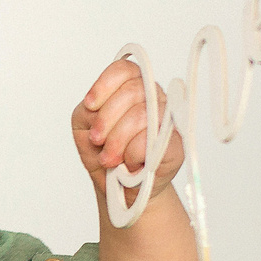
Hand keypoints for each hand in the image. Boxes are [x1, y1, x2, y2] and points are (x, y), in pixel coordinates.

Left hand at [72, 58, 182, 200]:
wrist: (120, 190)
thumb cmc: (104, 155)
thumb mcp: (84, 128)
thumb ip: (88, 112)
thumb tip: (98, 108)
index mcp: (132, 90)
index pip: (124, 70)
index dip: (104, 85)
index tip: (90, 105)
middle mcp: (153, 99)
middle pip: (131, 91)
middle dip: (107, 120)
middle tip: (97, 141)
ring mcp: (167, 119)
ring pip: (140, 115)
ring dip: (117, 141)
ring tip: (110, 158)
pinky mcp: (176, 143)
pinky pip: (151, 140)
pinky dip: (132, 155)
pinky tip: (130, 163)